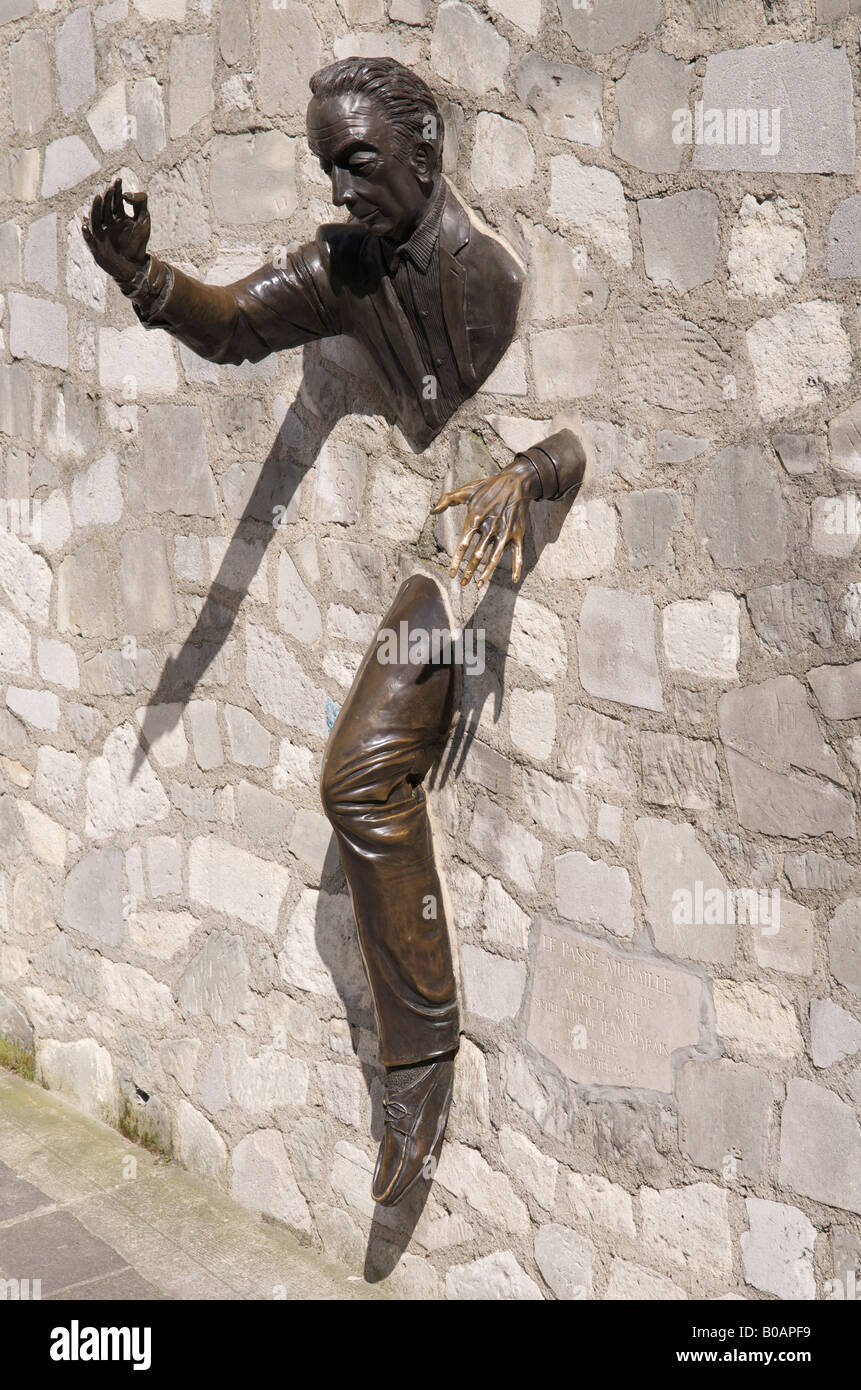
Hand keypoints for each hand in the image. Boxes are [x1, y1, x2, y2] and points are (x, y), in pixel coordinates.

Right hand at [82, 177, 150, 284]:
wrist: (137, 267)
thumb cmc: (139, 244)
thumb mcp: (144, 221)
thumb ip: (140, 203)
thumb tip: (126, 193)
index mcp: (117, 217)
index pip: (115, 200)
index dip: (116, 190)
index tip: (118, 180)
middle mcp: (107, 224)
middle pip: (104, 208)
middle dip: (106, 198)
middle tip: (110, 189)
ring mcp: (101, 235)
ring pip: (95, 220)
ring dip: (95, 210)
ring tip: (97, 198)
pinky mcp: (97, 248)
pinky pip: (89, 241)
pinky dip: (87, 234)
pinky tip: (86, 226)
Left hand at [430, 459, 540, 587]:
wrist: (515, 482)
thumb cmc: (488, 487)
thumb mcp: (466, 490)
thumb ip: (447, 499)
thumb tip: (432, 511)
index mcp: (476, 519)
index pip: (463, 544)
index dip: (456, 561)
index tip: (451, 573)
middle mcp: (490, 528)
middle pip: (477, 555)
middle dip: (469, 571)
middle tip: (462, 583)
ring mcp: (505, 532)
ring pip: (494, 558)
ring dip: (486, 573)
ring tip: (478, 584)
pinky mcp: (517, 534)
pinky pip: (518, 554)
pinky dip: (517, 567)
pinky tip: (514, 580)